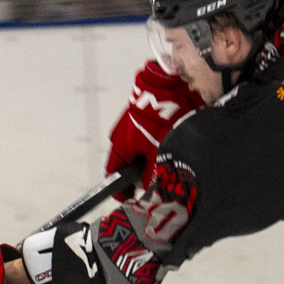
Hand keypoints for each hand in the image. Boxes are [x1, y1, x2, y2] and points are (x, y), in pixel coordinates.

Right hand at [106, 58, 203, 179]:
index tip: (127, 198)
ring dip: (148, 158)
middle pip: (126, 162)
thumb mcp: (159, 151)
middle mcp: (121, 135)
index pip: (113, 173)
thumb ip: (152, 172)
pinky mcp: (144, 116)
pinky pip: (146, 137)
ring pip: (137, 150)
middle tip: (152, 183)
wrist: (170, 86)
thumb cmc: (161, 116)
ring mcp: (132, 124)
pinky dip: (154, 145)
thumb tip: (149, 187)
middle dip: (138, 174)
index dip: (120, 188)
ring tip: (165, 162)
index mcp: (119, 145)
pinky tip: (168, 146)